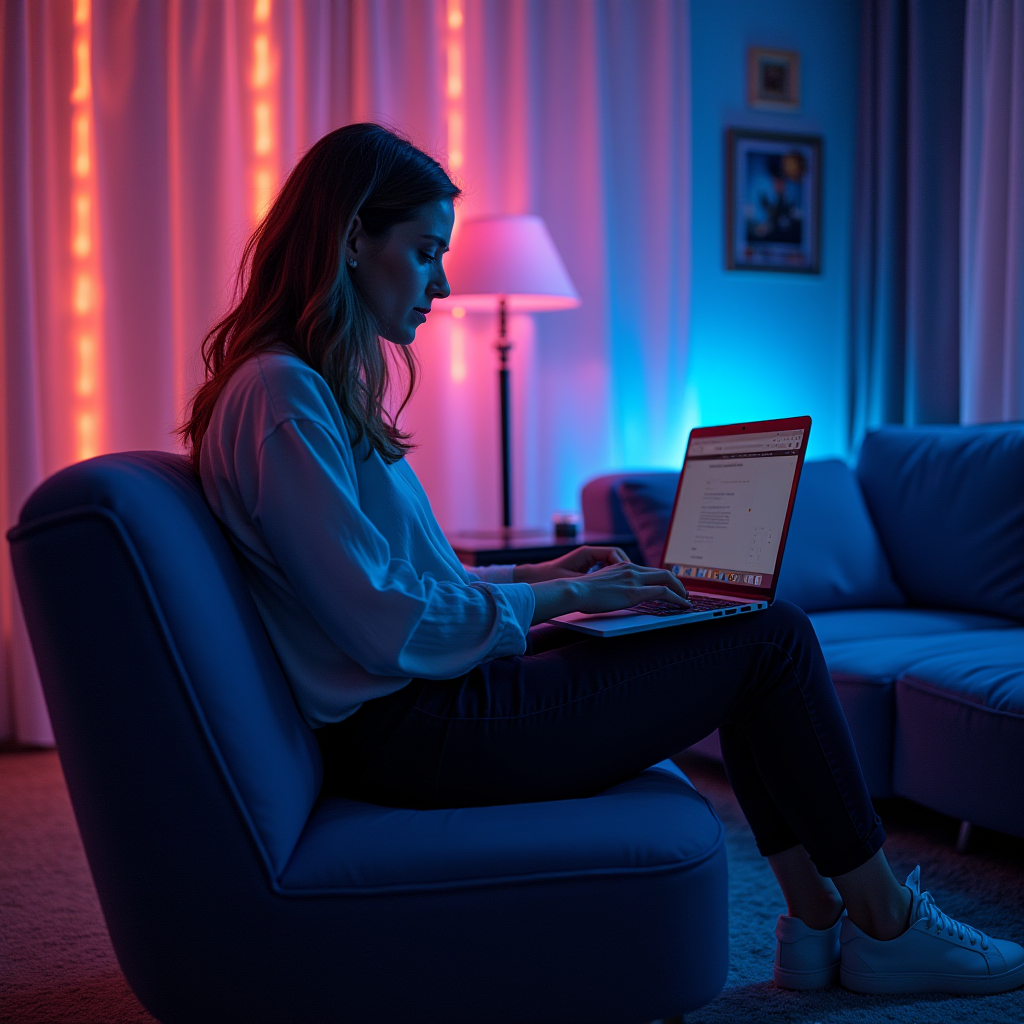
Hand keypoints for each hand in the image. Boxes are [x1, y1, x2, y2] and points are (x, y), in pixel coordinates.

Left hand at [512, 545, 629, 583]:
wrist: (535, 578)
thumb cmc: (550, 577)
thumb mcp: (572, 581)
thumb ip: (590, 581)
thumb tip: (608, 584)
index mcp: (587, 553)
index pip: (614, 552)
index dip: (624, 563)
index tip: (628, 574)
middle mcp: (589, 554)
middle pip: (616, 557)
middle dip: (625, 567)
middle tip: (633, 580)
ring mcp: (588, 561)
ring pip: (611, 564)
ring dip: (619, 572)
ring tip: (625, 585)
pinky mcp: (586, 570)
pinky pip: (604, 570)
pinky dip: (611, 576)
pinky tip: (613, 588)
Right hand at [529, 562, 689, 623]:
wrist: (574, 591)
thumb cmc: (582, 592)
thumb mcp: (601, 585)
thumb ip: (614, 586)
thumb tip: (619, 595)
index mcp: (622, 566)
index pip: (650, 570)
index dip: (664, 579)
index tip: (670, 587)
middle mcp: (631, 569)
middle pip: (663, 572)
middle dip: (677, 583)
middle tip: (683, 594)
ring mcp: (633, 579)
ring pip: (667, 580)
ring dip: (680, 591)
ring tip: (686, 601)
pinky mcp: (634, 592)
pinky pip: (663, 592)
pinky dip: (677, 598)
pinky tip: (682, 605)